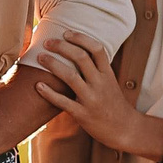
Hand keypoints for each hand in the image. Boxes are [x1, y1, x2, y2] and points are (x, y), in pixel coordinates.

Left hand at [28, 31, 152, 157]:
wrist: (124, 129)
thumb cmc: (113, 103)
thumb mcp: (110, 82)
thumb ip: (97, 68)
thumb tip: (78, 50)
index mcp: (107, 74)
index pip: (97, 49)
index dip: (81, 38)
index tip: (66, 32)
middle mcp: (100, 84)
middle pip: (81, 58)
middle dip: (62, 47)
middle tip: (47, 42)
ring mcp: (91, 99)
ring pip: (70, 76)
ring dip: (53, 64)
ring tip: (40, 57)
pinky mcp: (83, 114)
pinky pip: (63, 102)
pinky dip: (49, 93)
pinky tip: (37, 85)